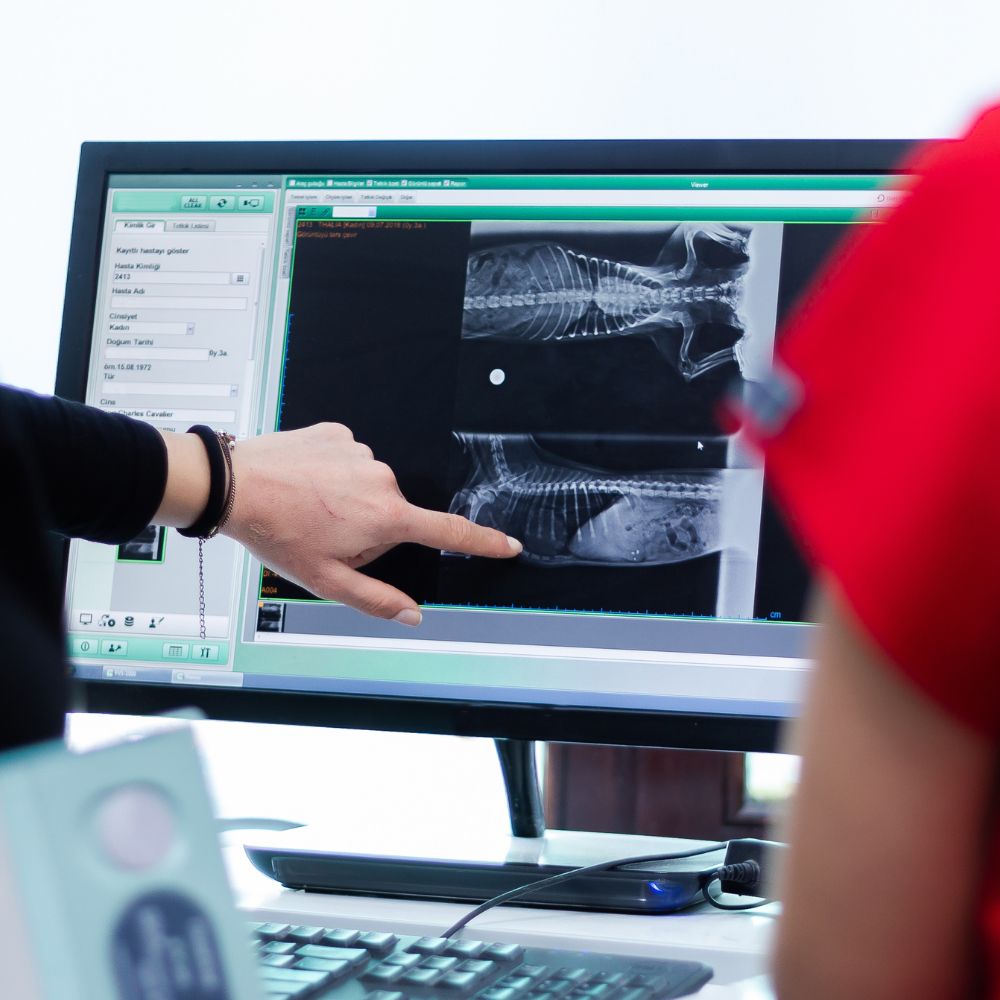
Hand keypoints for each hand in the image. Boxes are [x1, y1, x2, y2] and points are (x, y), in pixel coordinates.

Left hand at [221, 423, 520, 623]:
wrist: (235, 485)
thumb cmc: (278, 533)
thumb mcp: (327, 581)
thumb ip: (378, 600)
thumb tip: (413, 615)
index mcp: (386, 518)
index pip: (450, 532)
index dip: (485, 542)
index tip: (509, 545)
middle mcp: (382, 479)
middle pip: (393, 513)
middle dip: (369, 528)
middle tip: (327, 535)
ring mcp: (361, 452)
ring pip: (368, 487)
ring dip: (347, 500)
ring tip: (308, 507)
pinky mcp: (339, 433)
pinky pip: (348, 459)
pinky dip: (332, 473)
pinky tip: (305, 483)